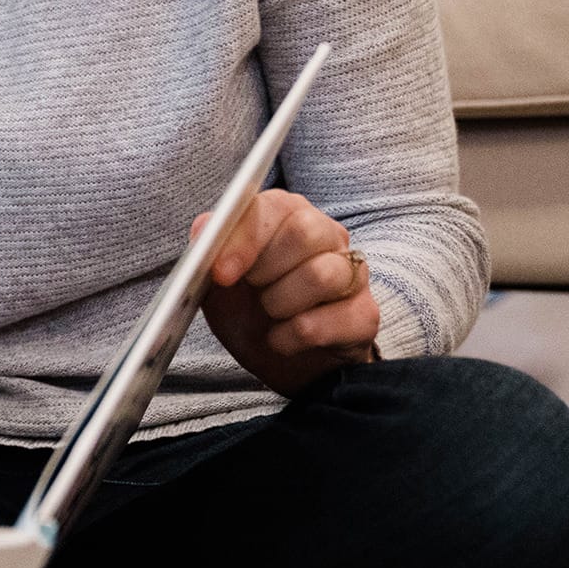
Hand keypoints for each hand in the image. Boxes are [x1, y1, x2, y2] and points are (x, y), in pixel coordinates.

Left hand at [195, 189, 380, 396]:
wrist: (280, 361)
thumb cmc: (248, 311)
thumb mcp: (216, 282)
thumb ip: (207, 250)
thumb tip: (203, 228)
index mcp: (288, 215)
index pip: (274, 206)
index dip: (244, 239)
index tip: (221, 273)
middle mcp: (328, 236)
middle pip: (305, 231)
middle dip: (266, 269)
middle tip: (253, 291)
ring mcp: (354, 274)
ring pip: (321, 275)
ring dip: (279, 304)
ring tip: (270, 314)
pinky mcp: (365, 315)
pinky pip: (327, 321)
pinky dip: (291, 337)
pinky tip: (283, 339)